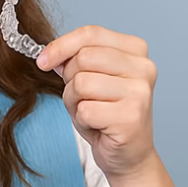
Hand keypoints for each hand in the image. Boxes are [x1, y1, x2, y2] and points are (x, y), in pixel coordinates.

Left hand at [36, 25, 158, 178]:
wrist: (128, 154)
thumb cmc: (106, 113)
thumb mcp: (90, 77)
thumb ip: (74, 60)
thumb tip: (49, 54)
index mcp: (136, 50)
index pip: (91, 33)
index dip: (60, 45)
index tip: (43, 61)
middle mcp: (144, 67)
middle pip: (83, 57)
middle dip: (69, 79)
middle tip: (82, 97)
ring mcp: (140, 92)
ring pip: (81, 83)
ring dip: (74, 101)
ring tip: (90, 111)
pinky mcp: (131, 117)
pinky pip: (85, 110)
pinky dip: (82, 120)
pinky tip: (97, 126)